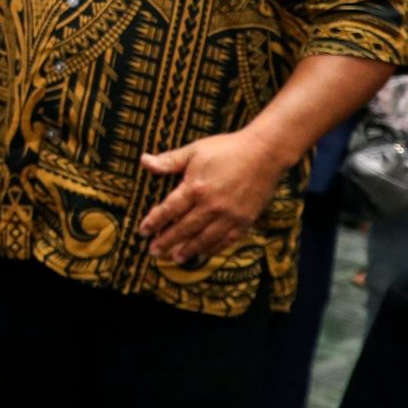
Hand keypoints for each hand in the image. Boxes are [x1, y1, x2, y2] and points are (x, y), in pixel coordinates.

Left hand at [137, 129, 290, 265]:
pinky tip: (204, 253)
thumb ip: (169, 160)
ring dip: (188, 250)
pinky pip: (227, 240)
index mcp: (196, 188)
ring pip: (205, 239)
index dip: (154, 222)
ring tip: (176, 258)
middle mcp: (211, 206)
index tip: (143, 232)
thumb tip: (143, 161)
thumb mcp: (194, 151)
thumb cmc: (227, 149)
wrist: (265, 153)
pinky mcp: (245, 220)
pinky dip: (214, 249)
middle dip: (167, 242)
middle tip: (154, 252)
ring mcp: (230, 215)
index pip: (169, 210)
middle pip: (184, 229)